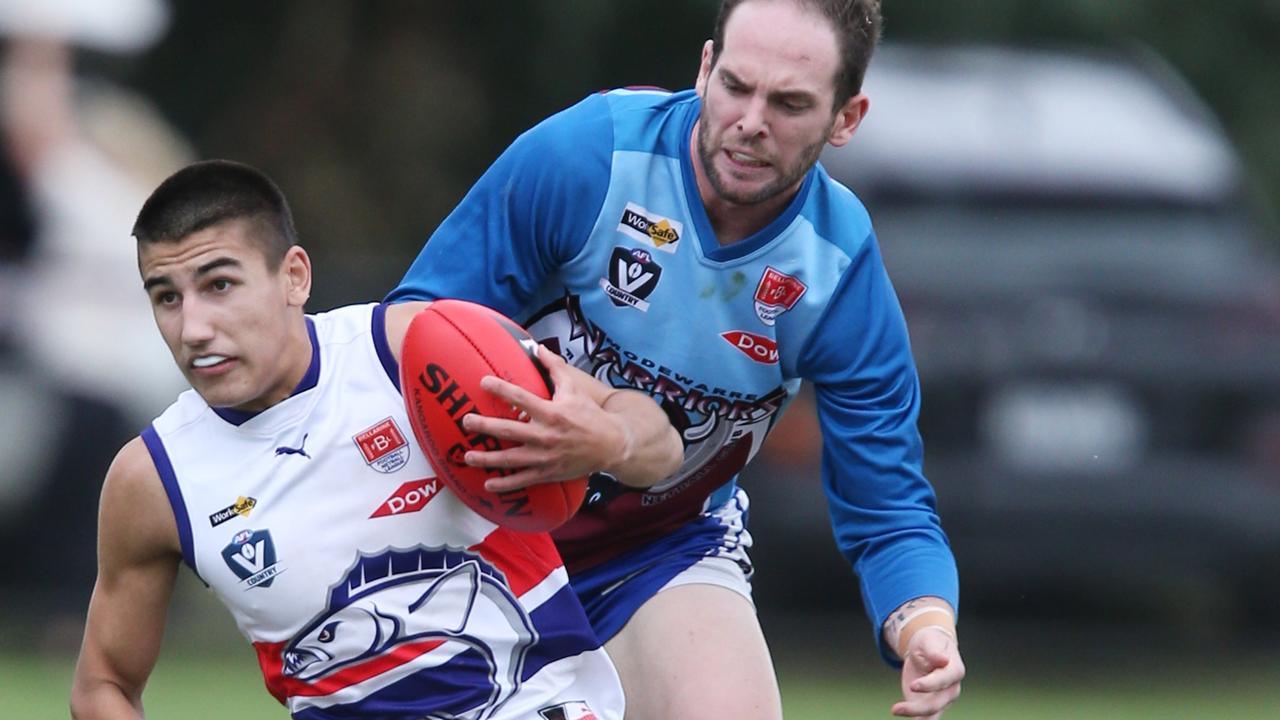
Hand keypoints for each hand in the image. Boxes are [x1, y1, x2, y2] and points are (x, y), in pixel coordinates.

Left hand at [461, 345, 630, 491]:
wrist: (611, 445)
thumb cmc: (590, 415)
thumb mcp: (574, 389)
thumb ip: (555, 367)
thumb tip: (538, 348)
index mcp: (551, 412)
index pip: (521, 398)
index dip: (501, 389)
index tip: (483, 382)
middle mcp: (546, 435)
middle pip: (509, 430)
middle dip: (485, 425)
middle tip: (466, 420)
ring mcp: (545, 457)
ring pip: (511, 459)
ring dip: (487, 459)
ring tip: (467, 456)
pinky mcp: (548, 473)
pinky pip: (523, 480)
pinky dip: (505, 485)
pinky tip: (488, 485)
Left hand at [892, 626, 963, 717]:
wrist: (927, 650)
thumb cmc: (930, 643)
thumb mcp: (929, 641)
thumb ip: (934, 652)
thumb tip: (943, 660)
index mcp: (955, 671)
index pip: (943, 681)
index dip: (929, 685)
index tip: (913, 686)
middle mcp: (951, 689)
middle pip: (936, 703)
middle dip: (916, 708)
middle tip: (896, 709)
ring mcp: (942, 700)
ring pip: (931, 715)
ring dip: (915, 716)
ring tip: (897, 713)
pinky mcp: (930, 706)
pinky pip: (925, 718)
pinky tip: (903, 716)